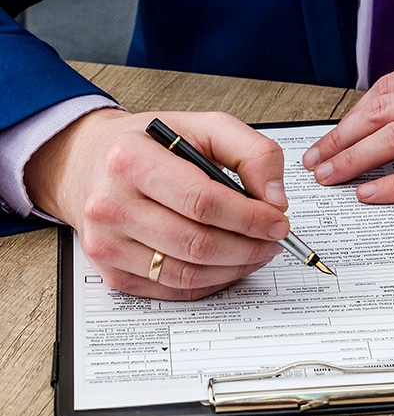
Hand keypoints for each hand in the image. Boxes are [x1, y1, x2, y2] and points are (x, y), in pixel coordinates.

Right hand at [24, 108, 287, 299]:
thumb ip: (252, 153)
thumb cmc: (153, 144)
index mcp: (131, 159)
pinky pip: (172, 288)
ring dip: (234, 267)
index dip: (249, 216)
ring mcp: (106, 243)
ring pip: (185, 273)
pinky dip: (211, 281)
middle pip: (195, 242)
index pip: (202, 200)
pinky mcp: (112, 272)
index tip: (278, 219)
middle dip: (248, 245)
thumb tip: (275, 198)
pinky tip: (230, 264)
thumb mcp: (206, 126)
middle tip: (274, 238)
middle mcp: (111, 204)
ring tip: (258, 250)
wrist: (92, 163)